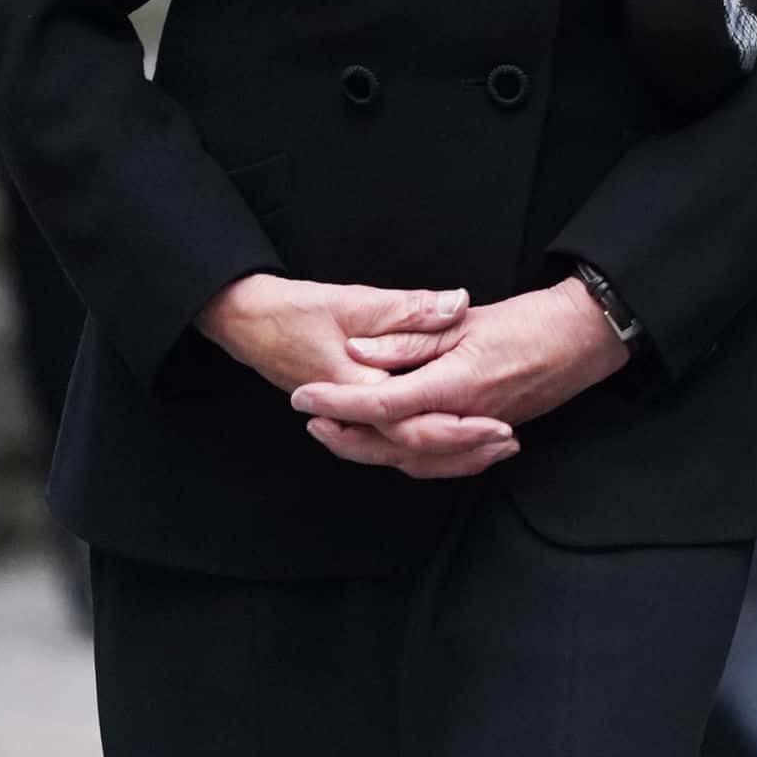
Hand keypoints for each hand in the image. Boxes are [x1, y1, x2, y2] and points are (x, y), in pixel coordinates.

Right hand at [198, 273, 517, 479]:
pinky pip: (392, 444)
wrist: (247, 322)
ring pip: (402, 454)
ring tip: (496, 448)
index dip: (458, 427)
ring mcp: (349, 421)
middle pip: (412, 448)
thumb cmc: (295, 311)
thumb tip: (457, 303)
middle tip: (509, 441)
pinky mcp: (352, 418)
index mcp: (356, 387)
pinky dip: (426, 447)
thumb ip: (409, 308)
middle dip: (463, 451)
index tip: (499, 424)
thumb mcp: (354, 301)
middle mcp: (352, 414)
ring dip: (449, 455)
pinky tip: (459, 439)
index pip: (412, 422)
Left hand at [289, 280, 631, 479]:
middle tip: (311, 423)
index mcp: (456, 384)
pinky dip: (411, 461)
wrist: (586, 337)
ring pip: (415, 461)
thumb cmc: (532, 321)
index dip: (337, 402)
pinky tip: (394, 449)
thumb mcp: (466, 320)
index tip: (303, 397)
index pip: (382, 404)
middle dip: (346, 438)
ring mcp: (480, 433)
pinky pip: (442, 463)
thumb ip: (411, 339)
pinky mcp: (491, 434)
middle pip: (391, 445)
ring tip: (340, 435)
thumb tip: (358, 353)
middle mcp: (466, 419)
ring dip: (372, 453)